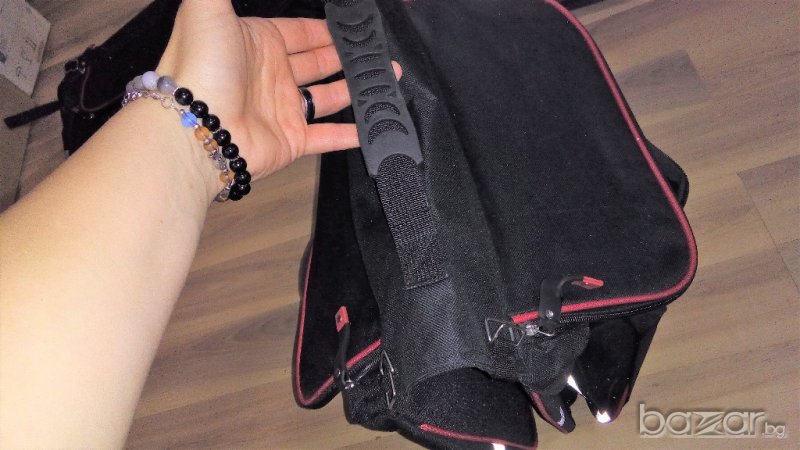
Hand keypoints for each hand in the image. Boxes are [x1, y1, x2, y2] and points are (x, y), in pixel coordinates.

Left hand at [156, 0, 393, 181]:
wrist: (194, 128)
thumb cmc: (198, 67)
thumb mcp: (207, 7)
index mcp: (257, 42)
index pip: (300, 32)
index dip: (327, 29)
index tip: (355, 27)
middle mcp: (271, 76)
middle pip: (318, 63)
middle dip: (347, 57)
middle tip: (376, 53)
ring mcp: (282, 110)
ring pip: (327, 98)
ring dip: (355, 90)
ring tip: (385, 80)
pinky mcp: (291, 141)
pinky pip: (327, 137)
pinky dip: (349, 135)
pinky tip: (373, 125)